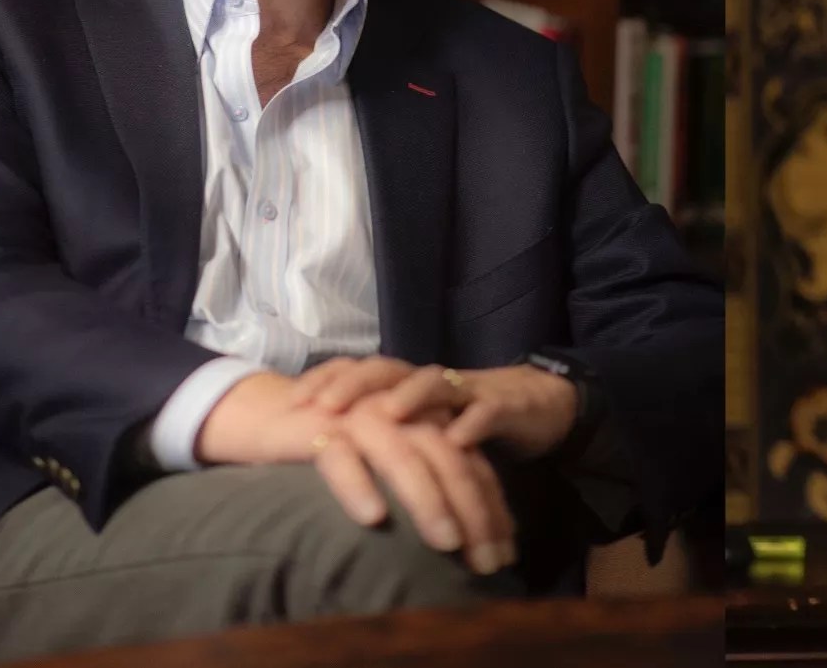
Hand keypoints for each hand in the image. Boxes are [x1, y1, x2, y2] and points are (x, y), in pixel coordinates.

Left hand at [294, 356, 579, 460]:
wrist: (534, 403)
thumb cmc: (463, 420)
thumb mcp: (417, 428)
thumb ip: (377, 435)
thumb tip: (322, 455)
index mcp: (406, 384)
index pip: (359, 371)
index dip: (326, 381)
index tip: (291, 404)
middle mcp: (432, 381)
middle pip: (388, 371)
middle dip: (355, 385)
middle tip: (324, 407)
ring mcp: (469, 391)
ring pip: (435, 384)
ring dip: (411, 397)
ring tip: (386, 416)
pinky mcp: (505, 407)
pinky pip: (487, 412)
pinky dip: (472, 424)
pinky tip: (456, 440)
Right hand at [313, 404, 517, 575]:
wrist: (273, 410)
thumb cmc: (343, 445)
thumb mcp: (393, 460)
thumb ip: (428, 482)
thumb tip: (468, 539)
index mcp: (425, 421)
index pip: (471, 464)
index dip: (491, 510)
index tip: (505, 557)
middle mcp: (401, 415)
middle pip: (449, 460)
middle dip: (473, 512)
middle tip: (485, 561)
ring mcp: (361, 418)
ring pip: (404, 457)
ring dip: (428, 501)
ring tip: (447, 542)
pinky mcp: (318, 427)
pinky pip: (341, 457)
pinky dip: (358, 486)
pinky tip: (373, 518)